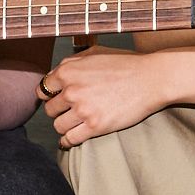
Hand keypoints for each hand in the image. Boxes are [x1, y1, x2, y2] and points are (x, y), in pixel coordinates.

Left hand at [40, 46, 166, 147]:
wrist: (151, 79)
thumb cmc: (126, 64)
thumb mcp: (94, 53)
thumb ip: (71, 62)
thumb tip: (54, 76)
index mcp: (68, 71)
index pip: (43, 90)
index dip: (50, 95)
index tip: (58, 99)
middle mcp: (72, 90)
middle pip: (50, 109)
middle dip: (58, 110)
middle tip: (70, 110)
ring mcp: (83, 110)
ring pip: (58, 125)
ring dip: (64, 125)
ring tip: (74, 123)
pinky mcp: (96, 126)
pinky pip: (70, 139)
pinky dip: (68, 141)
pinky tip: (71, 139)